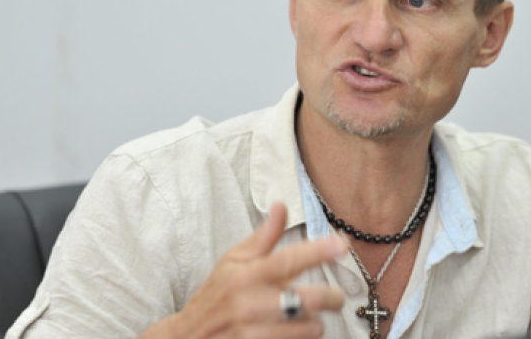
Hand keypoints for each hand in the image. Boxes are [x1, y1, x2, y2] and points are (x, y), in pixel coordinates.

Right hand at [139, 202, 347, 338]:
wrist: (188, 338)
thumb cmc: (216, 295)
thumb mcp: (233, 260)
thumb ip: (264, 236)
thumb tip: (282, 205)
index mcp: (248, 275)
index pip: (288, 260)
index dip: (318, 251)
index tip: (342, 244)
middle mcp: (253, 304)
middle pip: (310, 299)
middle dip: (332, 296)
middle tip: (334, 296)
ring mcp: (256, 333)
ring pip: (310, 328)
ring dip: (315, 322)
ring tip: (306, 316)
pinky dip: (302, 336)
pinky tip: (292, 331)